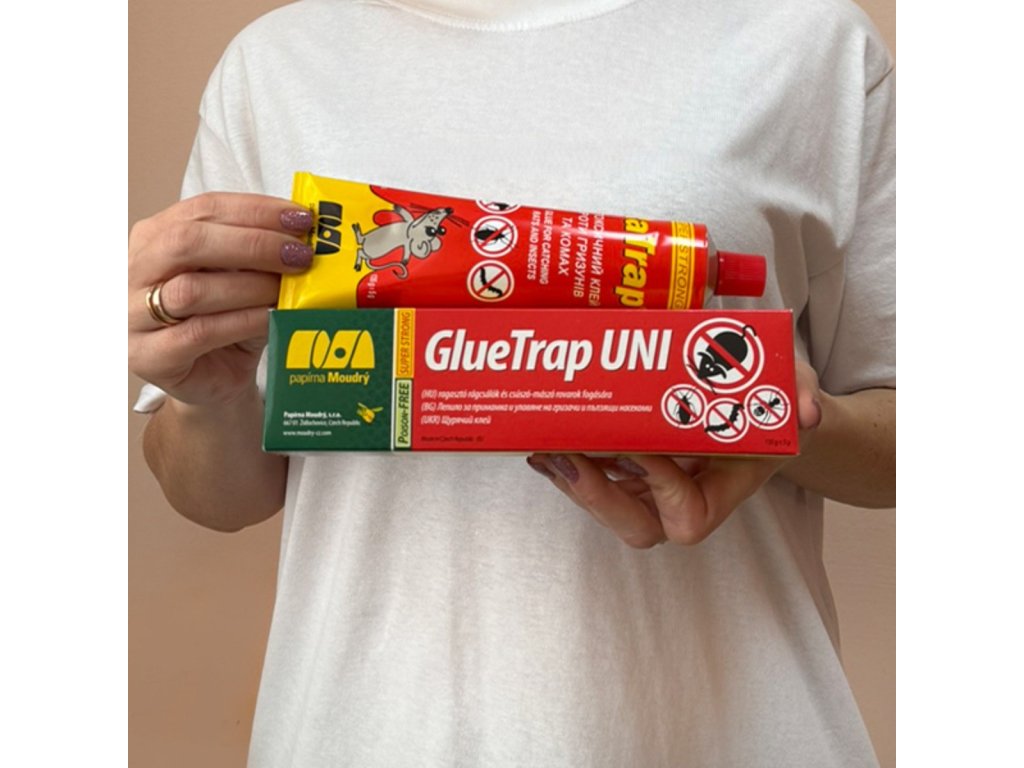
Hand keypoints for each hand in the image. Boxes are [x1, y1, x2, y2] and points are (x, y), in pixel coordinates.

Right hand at [128, 192, 314, 406]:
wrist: (214, 380)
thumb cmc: (228, 322)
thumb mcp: (241, 278)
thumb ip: (257, 254)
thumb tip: (301, 232)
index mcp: (154, 236)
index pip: (203, 209)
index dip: (255, 211)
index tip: (300, 219)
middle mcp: (134, 270)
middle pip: (187, 241)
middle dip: (253, 244)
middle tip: (299, 255)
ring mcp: (132, 315)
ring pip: (191, 289)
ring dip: (250, 286)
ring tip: (289, 289)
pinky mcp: (148, 356)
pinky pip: (199, 332)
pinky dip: (243, 321)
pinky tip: (272, 317)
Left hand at [526, 361, 822, 547]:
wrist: (761, 409)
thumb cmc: (775, 403)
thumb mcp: (795, 388)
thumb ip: (800, 395)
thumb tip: (805, 413)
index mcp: (727, 486)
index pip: (688, 514)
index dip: (661, 486)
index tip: (643, 447)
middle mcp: (686, 499)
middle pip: (636, 525)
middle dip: (597, 495)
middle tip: (568, 454)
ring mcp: (656, 493)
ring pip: (608, 508)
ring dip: (572, 481)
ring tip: (543, 447)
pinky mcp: (633, 477)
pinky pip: (596, 483)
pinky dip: (567, 465)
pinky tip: (543, 441)